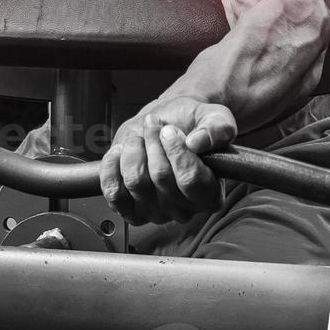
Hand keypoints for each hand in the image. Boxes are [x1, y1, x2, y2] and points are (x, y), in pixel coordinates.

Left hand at [99, 98, 236, 224]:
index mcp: (211, 193)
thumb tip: (197, 142)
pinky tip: (121, 151)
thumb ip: (217, 128)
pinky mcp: (129, 209)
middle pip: (160, 178)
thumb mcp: (215, 118)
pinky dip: (112, 166)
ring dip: (133, 150)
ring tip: (139, 137)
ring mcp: (156, 212)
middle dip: (153, 142)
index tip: (169, 130)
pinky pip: (113, 192)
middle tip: (154, 125)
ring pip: (135, 182)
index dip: (176, 152)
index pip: (191, 180)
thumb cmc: (192, 125)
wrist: (164, 125)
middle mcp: (184, 209)